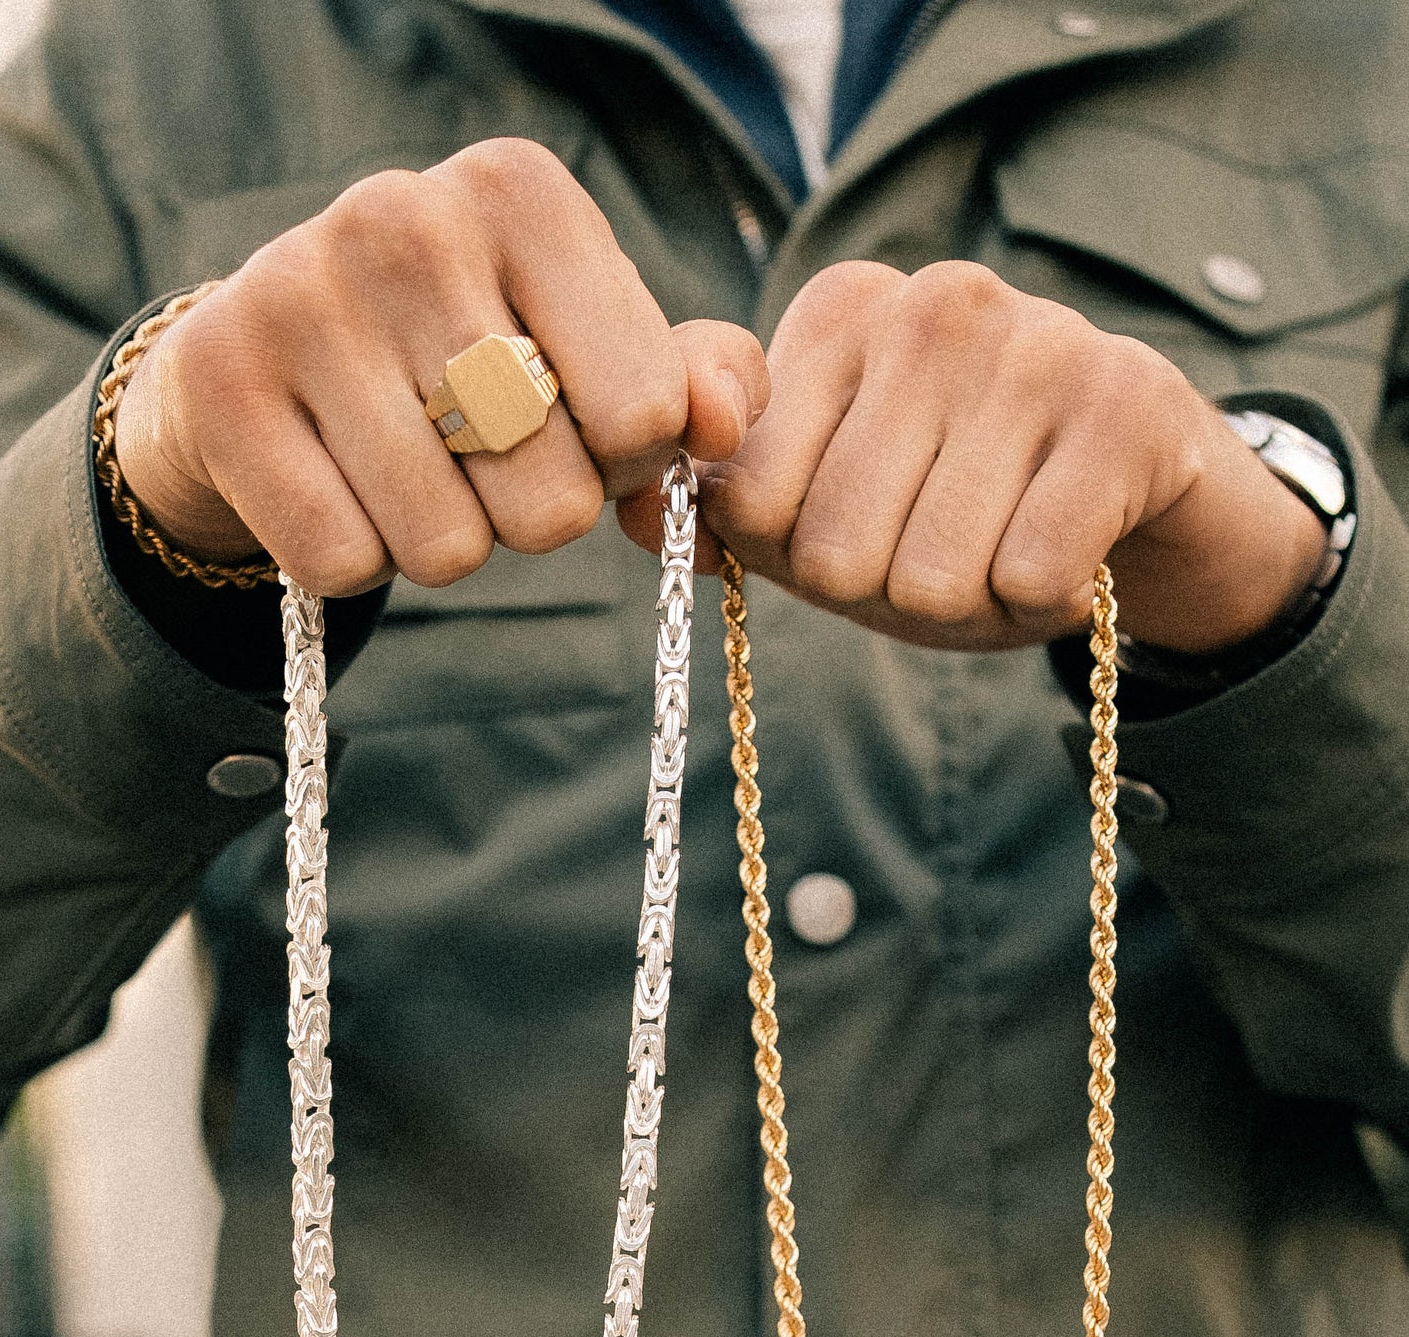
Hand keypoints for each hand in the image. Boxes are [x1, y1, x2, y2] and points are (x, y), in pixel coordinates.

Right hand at [114, 139, 767, 593]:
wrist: (267, 357)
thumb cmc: (469, 359)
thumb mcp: (597, 348)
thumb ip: (695, 382)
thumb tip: (718, 422)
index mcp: (522, 196)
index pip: (647, 415)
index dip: (617, 461)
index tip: (567, 423)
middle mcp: (406, 221)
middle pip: (553, 504)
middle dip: (526, 514)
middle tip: (472, 456)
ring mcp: (300, 296)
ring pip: (446, 549)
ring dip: (439, 544)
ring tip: (402, 469)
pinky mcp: (221, 384)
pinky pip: (341, 561)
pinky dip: (351, 559)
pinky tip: (331, 485)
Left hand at [624, 260, 1324, 652]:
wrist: (1141, 498)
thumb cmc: (961, 508)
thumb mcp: (831, 508)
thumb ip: (724, 507)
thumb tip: (626, 514)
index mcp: (840, 311)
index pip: (748, 500)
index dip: (799, 558)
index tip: (862, 522)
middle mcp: (931, 301)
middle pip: (833, 552)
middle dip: (885, 591)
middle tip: (947, 547)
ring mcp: (1034, 338)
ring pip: (928, 575)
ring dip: (969, 605)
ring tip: (1006, 548)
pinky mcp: (1125, 401)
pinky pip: (1027, 575)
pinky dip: (1043, 601)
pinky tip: (1070, 551)